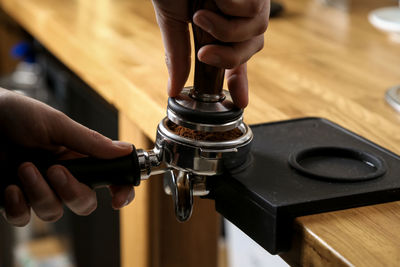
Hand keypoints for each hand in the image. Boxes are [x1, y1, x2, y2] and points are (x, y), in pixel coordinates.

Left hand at [0, 89, 134, 226]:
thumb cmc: (16, 114)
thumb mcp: (56, 125)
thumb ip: (90, 141)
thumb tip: (125, 150)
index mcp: (78, 156)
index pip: (108, 178)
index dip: (120, 191)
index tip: (117, 199)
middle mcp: (63, 175)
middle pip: (84, 203)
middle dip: (72, 192)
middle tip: (56, 171)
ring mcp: (39, 189)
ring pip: (54, 212)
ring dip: (39, 192)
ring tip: (23, 167)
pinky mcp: (15, 200)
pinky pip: (24, 218)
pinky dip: (18, 206)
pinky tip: (9, 187)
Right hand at [152, 0, 269, 107]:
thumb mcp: (172, 20)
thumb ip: (177, 54)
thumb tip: (172, 88)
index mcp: (219, 24)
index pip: (235, 57)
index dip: (239, 80)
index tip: (241, 101)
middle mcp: (238, 15)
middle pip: (249, 51)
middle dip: (228, 59)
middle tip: (204, 54)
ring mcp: (250, 1)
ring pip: (255, 34)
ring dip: (224, 30)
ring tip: (203, 13)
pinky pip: (251, 13)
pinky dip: (230, 9)